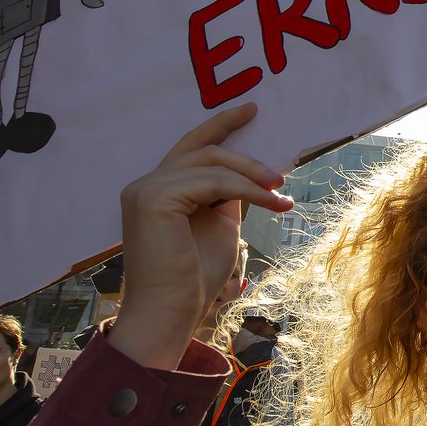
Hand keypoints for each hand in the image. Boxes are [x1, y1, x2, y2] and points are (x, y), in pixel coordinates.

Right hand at [111, 104, 290, 369]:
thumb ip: (226, 196)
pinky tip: (271, 203)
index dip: (220, 126)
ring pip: (211, 163)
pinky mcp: (152, 199)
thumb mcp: (218, 226)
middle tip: (281, 171)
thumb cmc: (193, 279)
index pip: (190, 148)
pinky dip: (246, 189)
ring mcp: (144, 190)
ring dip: (253, 176)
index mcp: (157, 191)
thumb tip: (252, 174)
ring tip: (281, 194)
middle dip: (245, 152)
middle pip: (203, 151)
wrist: (171, 314)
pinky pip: (211, 181)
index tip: (251, 111)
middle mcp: (145, 185)